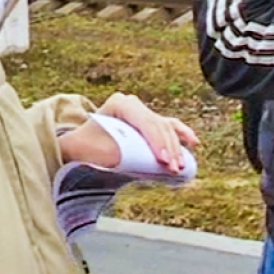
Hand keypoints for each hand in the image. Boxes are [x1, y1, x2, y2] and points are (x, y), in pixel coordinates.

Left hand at [60, 93, 200, 173]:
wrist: (78, 146)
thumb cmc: (87, 148)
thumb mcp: (104, 152)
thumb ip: (129, 155)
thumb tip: (154, 163)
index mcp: (120, 103)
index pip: (145, 122)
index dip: (156, 142)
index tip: (163, 162)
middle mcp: (133, 104)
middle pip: (157, 125)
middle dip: (168, 148)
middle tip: (174, 169)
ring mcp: (141, 112)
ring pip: (165, 127)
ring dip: (175, 147)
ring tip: (180, 166)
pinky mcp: (147, 122)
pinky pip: (168, 126)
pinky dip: (180, 135)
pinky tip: (194, 143)